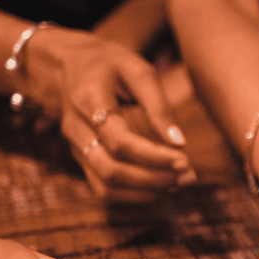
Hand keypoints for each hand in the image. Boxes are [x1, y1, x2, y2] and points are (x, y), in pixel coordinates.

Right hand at [24, 27, 195, 201]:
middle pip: (110, 170)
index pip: (119, 141)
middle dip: (152, 179)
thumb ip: (159, 106)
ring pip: (106, 185)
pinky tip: (161, 187)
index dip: (153, 156)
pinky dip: (133, 194)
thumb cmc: (111, 63)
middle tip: (188, 175)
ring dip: (146, 191)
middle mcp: (76, 128)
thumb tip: (180, 143)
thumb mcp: (139, 70)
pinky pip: (103, 188)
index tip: (184, 160)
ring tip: (180, 183)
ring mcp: (76, 147)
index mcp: (88, 100)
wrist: (70, 64)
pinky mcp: (82, 158)